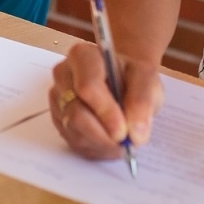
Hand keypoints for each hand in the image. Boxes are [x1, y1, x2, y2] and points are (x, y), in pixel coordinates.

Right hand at [50, 42, 163, 159]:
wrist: (120, 81)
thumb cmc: (130, 77)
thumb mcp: (146, 79)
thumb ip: (143, 101)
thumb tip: (135, 133)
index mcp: (82, 56)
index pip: (87, 87)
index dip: (106, 112)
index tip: (124, 132)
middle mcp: (63, 75)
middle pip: (76, 113)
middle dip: (103, 135)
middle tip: (125, 144)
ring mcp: (57, 98)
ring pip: (74, 131)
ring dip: (101, 143)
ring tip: (121, 141)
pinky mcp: (57, 118)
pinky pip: (73, 141)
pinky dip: (95, 148)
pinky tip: (109, 141)